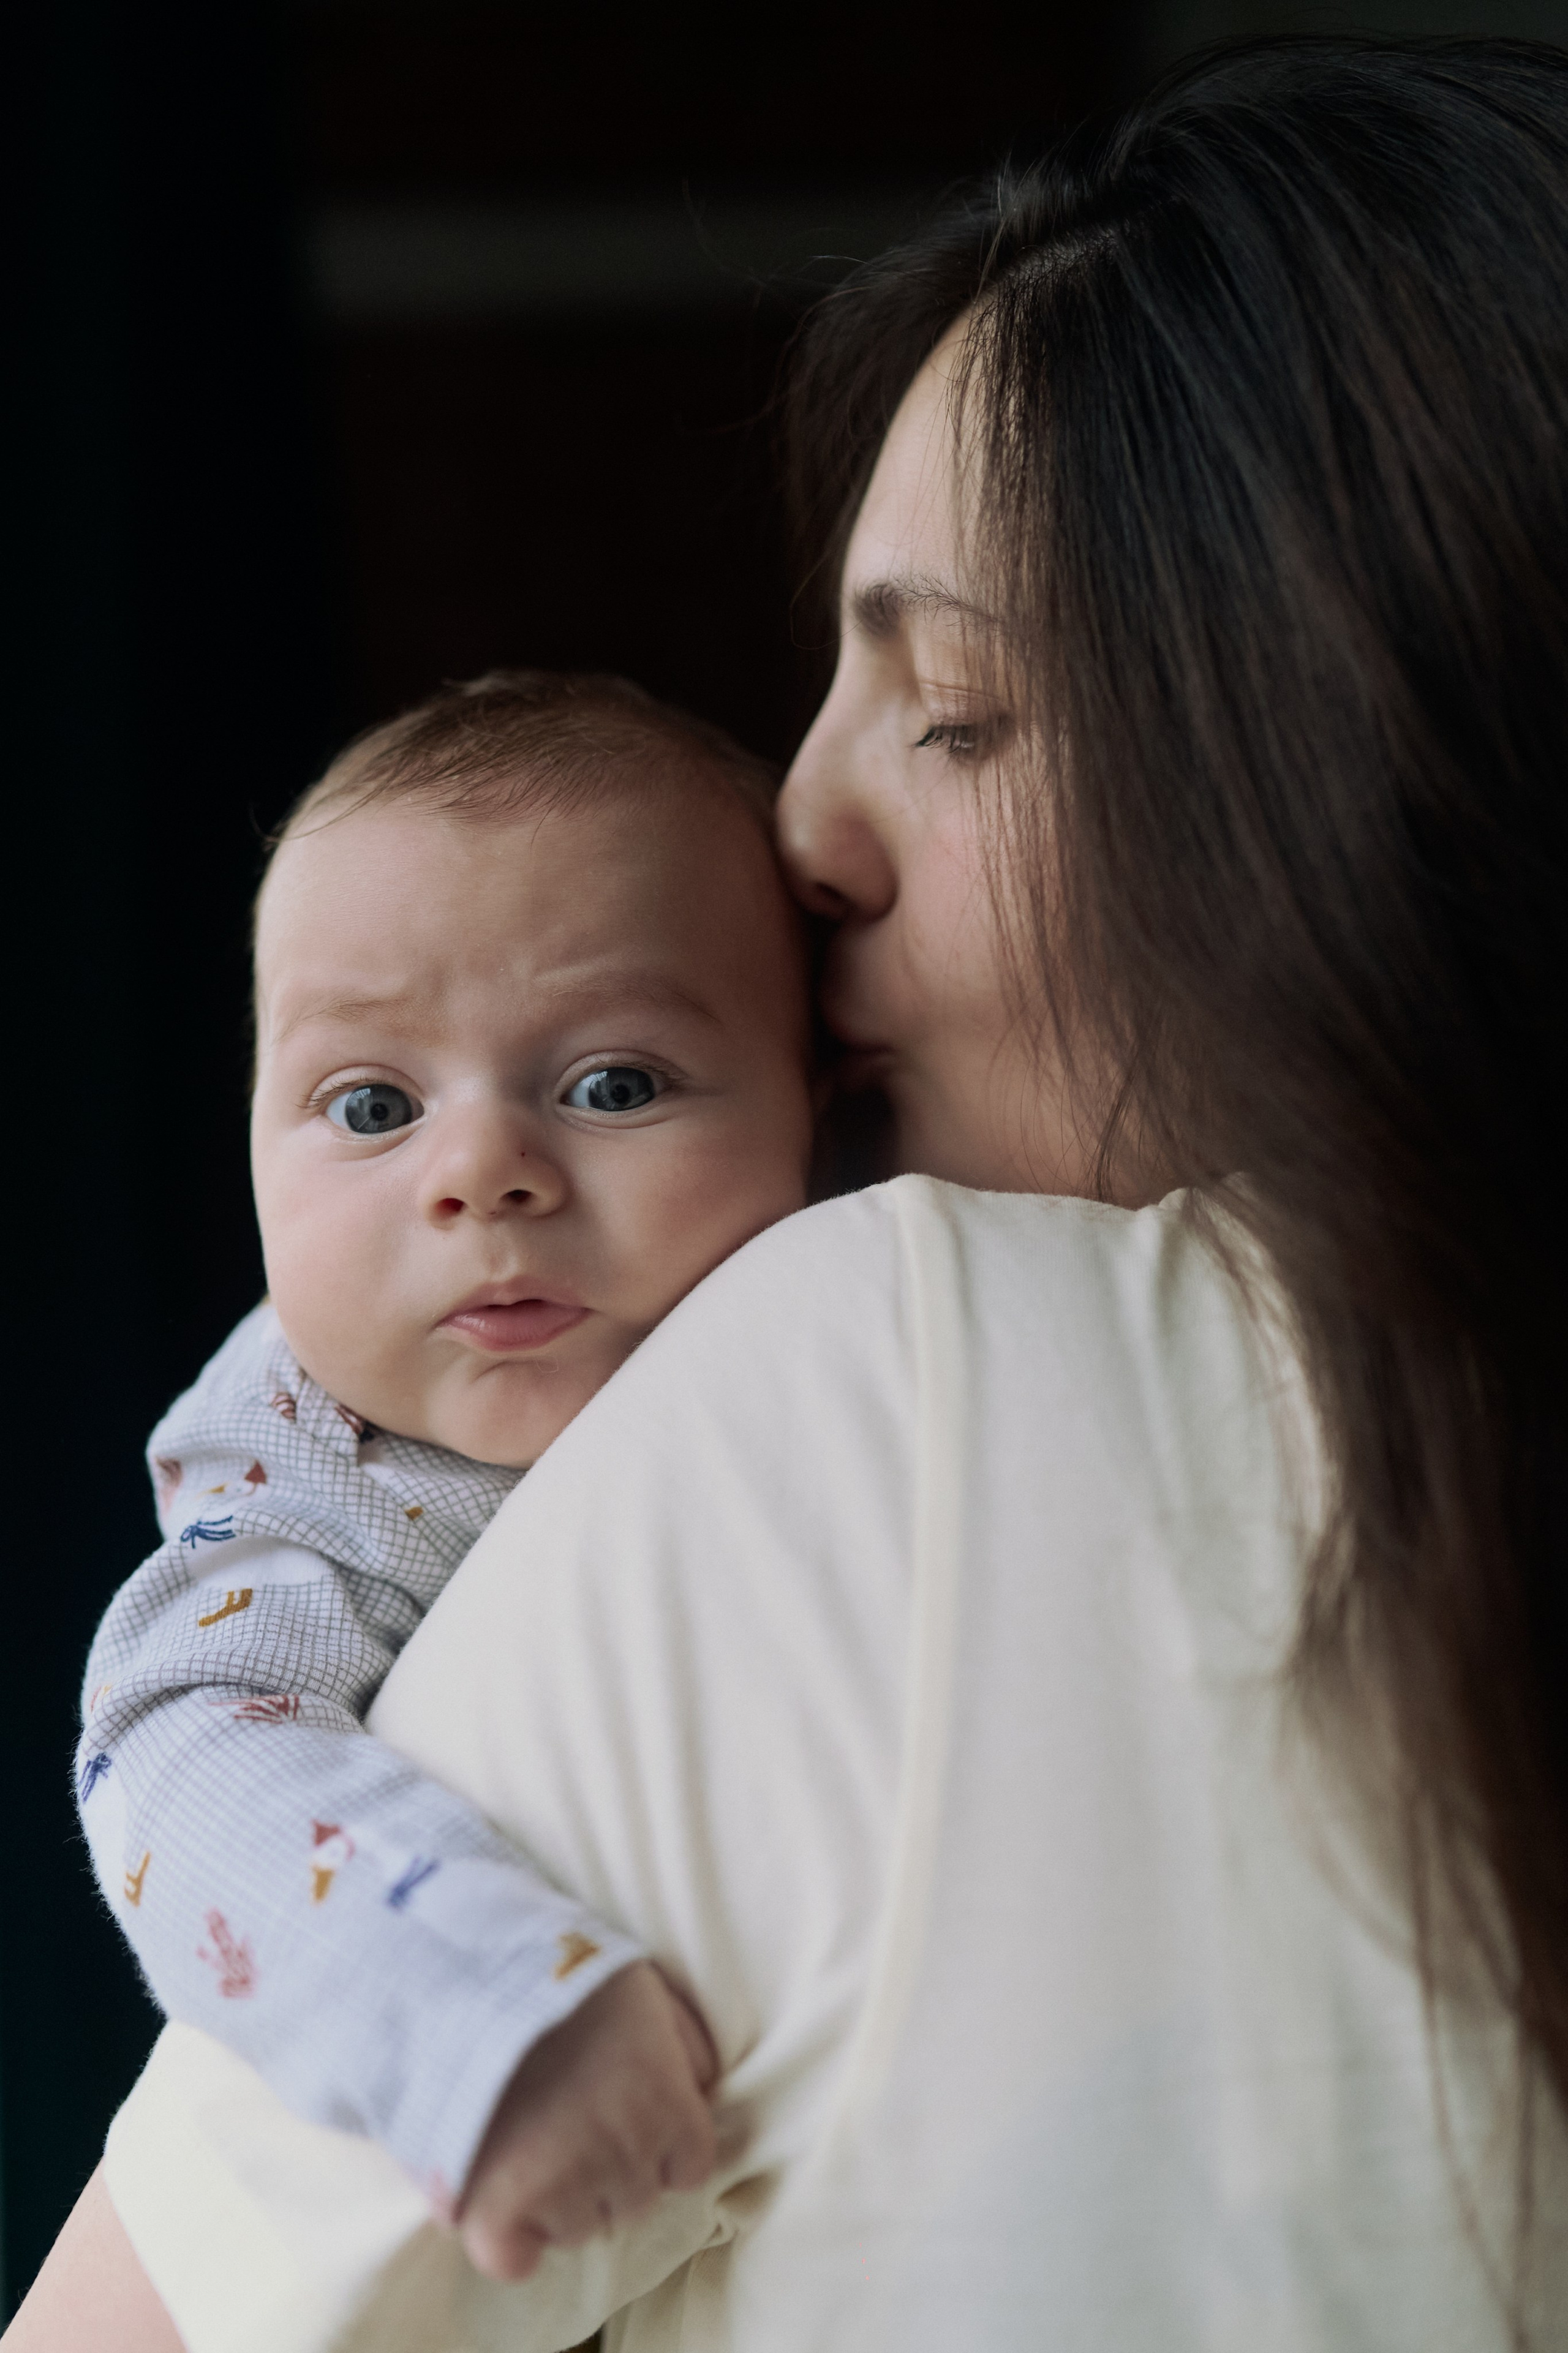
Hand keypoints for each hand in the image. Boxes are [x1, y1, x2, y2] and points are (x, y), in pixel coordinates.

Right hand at [456, 1960, 719, 2281]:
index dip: (660, 2146)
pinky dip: (508, 2238)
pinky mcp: (497, 2210)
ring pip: (579, 2230)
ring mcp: (561, 2186)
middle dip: (610, 2168)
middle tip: (570, 2118)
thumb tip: (700, 2089)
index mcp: (665, 2105)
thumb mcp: (650, 1991)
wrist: (470, 1974)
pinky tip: (500, 2195)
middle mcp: (623, 2155)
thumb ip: (688, 2047)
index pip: (689, 2169)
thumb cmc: (568, 1978)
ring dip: (560, 2199)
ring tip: (528, 2137)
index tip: (627, 2119)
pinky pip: (514, 2259)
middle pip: (634, 2201)